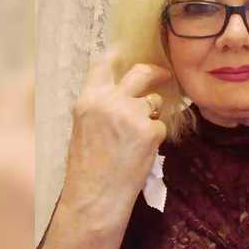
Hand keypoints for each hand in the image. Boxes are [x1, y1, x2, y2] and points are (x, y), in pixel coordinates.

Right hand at [60, 54, 171, 216]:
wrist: (95, 197)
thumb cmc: (88, 168)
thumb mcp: (84, 128)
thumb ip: (101, 106)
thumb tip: (123, 93)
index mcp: (88, 100)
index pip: (104, 66)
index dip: (117, 56)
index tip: (126, 52)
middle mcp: (110, 101)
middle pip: (140, 72)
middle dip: (155, 72)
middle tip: (164, 75)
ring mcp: (131, 114)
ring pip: (154, 103)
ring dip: (151, 116)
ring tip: (135, 141)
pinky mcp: (150, 131)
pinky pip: (160, 127)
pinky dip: (155, 138)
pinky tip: (140, 154)